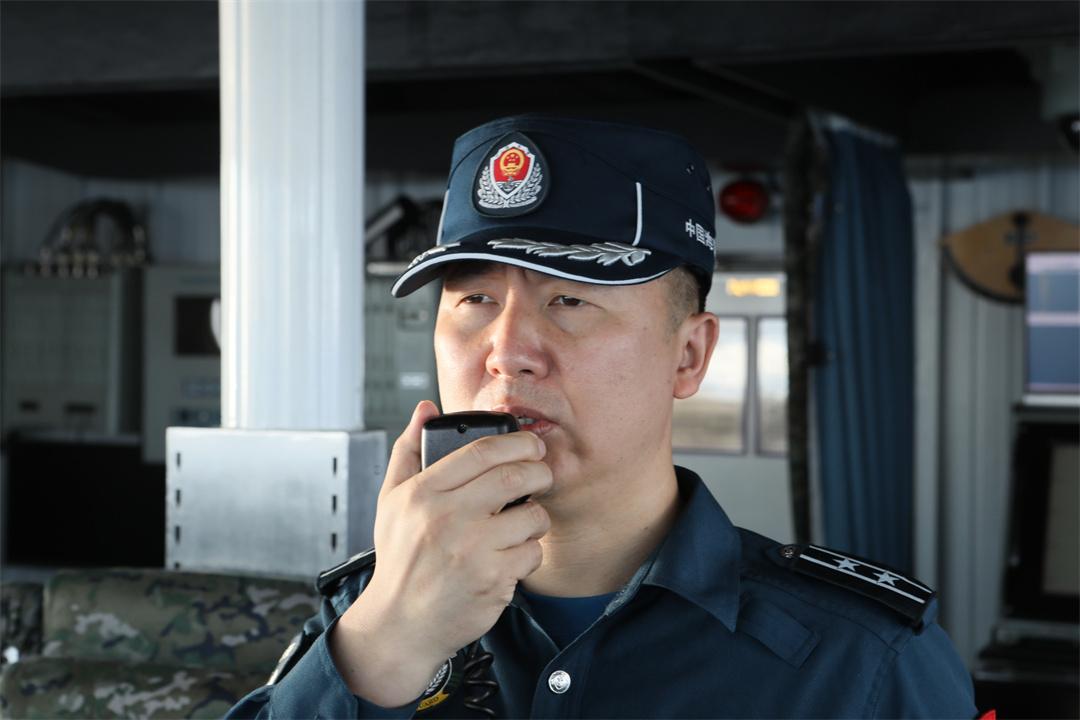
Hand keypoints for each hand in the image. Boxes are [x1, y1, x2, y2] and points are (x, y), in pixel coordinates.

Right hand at [329, 401, 551, 706]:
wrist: (400, 624)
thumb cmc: (400, 558)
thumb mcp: (391, 500)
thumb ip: (408, 449)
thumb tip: (426, 407)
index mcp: (423, 492)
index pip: (480, 451)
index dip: (515, 441)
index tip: (529, 444)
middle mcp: (446, 517)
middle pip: (514, 476)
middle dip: (539, 471)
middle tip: (541, 474)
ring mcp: (471, 550)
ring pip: (531, 515)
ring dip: (536, 515)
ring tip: (523, 520)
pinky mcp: (492, 579)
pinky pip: (532, 552)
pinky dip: (529, 551)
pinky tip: (512, 554)